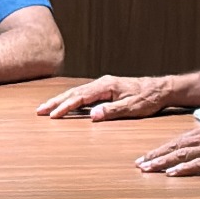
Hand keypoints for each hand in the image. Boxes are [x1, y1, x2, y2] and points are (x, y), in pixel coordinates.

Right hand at [37, 73, 181, 119]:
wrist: (161, 89)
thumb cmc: (148, 98)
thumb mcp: (132, 107)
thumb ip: (112, 111)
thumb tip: (93, 115)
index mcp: (106, 86)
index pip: (80, 97)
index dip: (65, 107)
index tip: (53, 115)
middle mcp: (102, 83)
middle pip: (73, 92)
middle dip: (55, 102)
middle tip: (39, 111)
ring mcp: (103, 85)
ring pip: (77, 92)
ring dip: (60, 100)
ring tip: (46, 108)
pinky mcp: (105, 89)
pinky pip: (83, 94)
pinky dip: (71, 99)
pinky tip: (64, 104)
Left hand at [132, 123, 199, 175]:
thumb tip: (198, 148)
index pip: (178, 140)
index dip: (160, 149)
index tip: (145, 157)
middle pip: (176, 147)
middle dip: (155, 156)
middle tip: (139, 165)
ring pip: (184, 155)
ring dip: (164, 163)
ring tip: (148, 170)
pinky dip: (185, 169)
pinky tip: (172, 174)